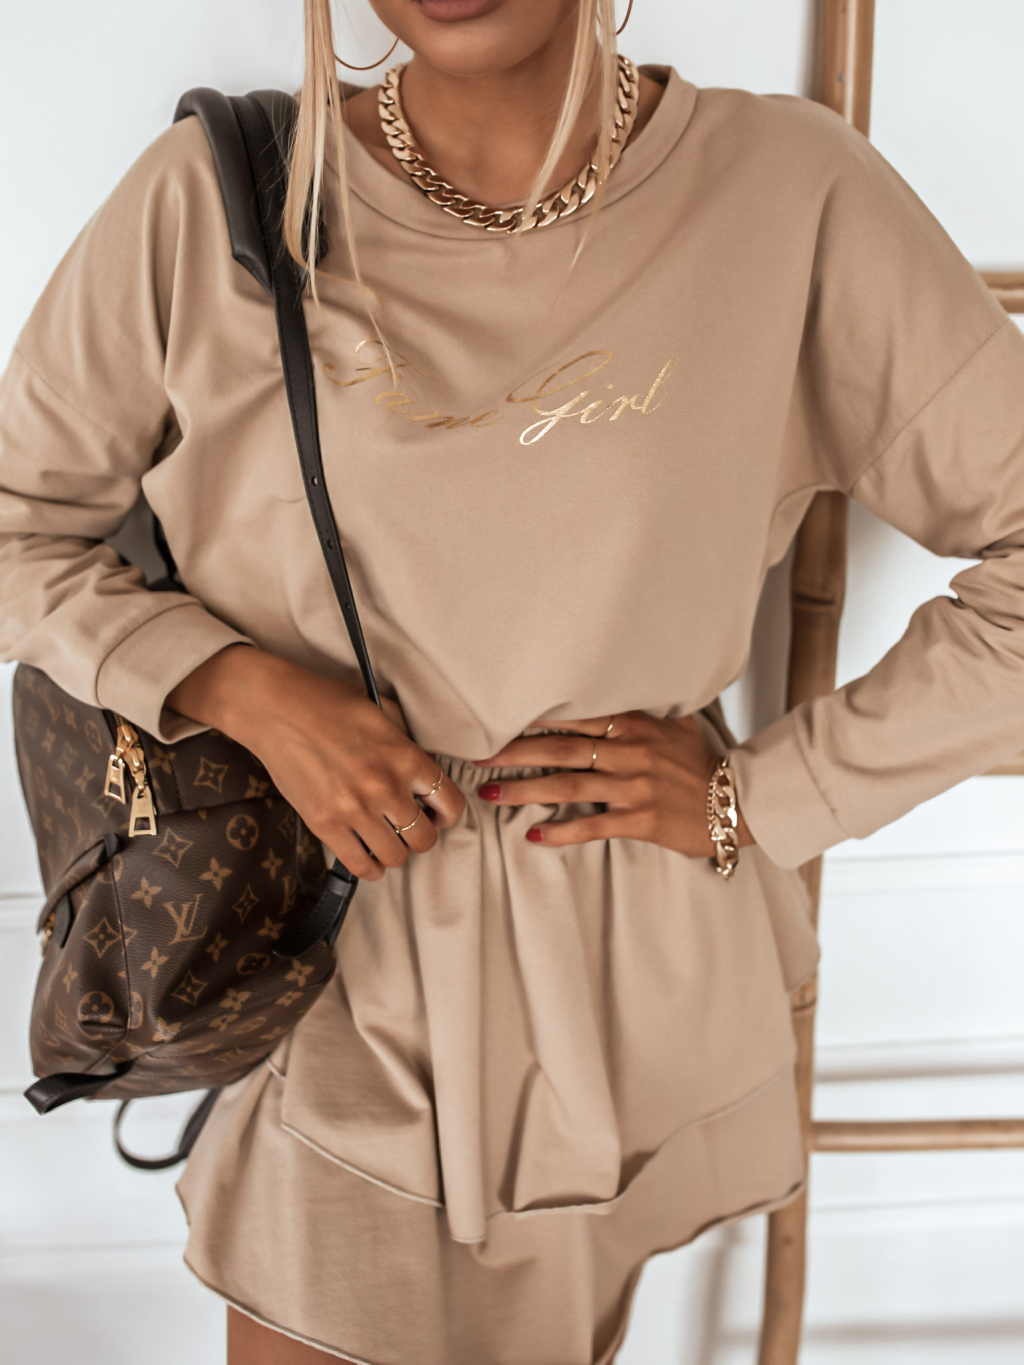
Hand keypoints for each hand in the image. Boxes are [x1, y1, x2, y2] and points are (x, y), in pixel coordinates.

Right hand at [167, 645, 464, 880]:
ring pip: (396, 857)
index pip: (451, 805)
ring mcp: (354, 809)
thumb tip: (424, 771)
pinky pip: (360, 866)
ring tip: (386, 840)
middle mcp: (385, 787)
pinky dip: (369, 868)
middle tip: (408, 827)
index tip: (437, 815)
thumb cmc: (328, 703)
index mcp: (406, 756)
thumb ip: (407, 741)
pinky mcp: (324, 824)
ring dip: (394, 852)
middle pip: (425, 839)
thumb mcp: (383, 711)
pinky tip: (368, 857)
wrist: (275, 708)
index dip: (447, 816)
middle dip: (421, 836)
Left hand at [475, 711, 753, 856]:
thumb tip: (615, 685)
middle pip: (560, 749)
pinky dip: (561, 832)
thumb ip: (642, 708)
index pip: (574, 715)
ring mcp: (634, 787)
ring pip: (567, 786)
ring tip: (490, 793)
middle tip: (477, 756)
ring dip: (525, 790)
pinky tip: (534, 836)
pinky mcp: (641, 820)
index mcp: (635, 725)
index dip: (533, 718)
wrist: (739, 803)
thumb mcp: (676, 724)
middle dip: (514, 752)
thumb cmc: (701, 763)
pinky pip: (593, 826)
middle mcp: (630, 751)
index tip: (498, 717)